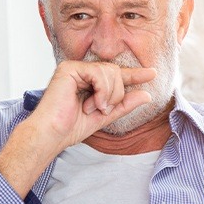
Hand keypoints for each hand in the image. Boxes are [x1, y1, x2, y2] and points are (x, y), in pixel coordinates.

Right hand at [0, 60, 155, 198]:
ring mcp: (75, 68)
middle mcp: (82, 71)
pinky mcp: (69, 68)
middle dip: (117, 93)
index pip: (116, 74)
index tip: (153, 73)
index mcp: (89, 81)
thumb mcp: (105, 116)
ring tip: (94, 108)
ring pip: (110, 72)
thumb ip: (124, 104)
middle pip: (116, 72)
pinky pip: (99, 73)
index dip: (135, 74)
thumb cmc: (71, 127)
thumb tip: (147, 95)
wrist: (51, 135)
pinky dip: (101, 90)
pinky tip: (91, 103)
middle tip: (103, 109)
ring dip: (109, 95)